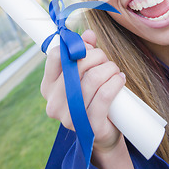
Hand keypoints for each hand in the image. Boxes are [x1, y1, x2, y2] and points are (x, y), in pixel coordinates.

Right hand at [40, 29, 125, 152]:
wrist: (103, 133)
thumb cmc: (92, 96)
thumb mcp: (85, 72)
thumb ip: (85, 51)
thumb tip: (89, 34)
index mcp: (48, 86)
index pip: (55, 55)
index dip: (75, 46)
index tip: (88, 49)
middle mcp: (54, 103)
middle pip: (78, 64)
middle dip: (98, 56)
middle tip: (106, 61)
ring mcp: (70, 117)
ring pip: (93, 78)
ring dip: (109, 68)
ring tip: (115, 71)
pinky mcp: (90, 127)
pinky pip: (104, 96)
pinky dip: (115, 83)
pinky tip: (120, 79)